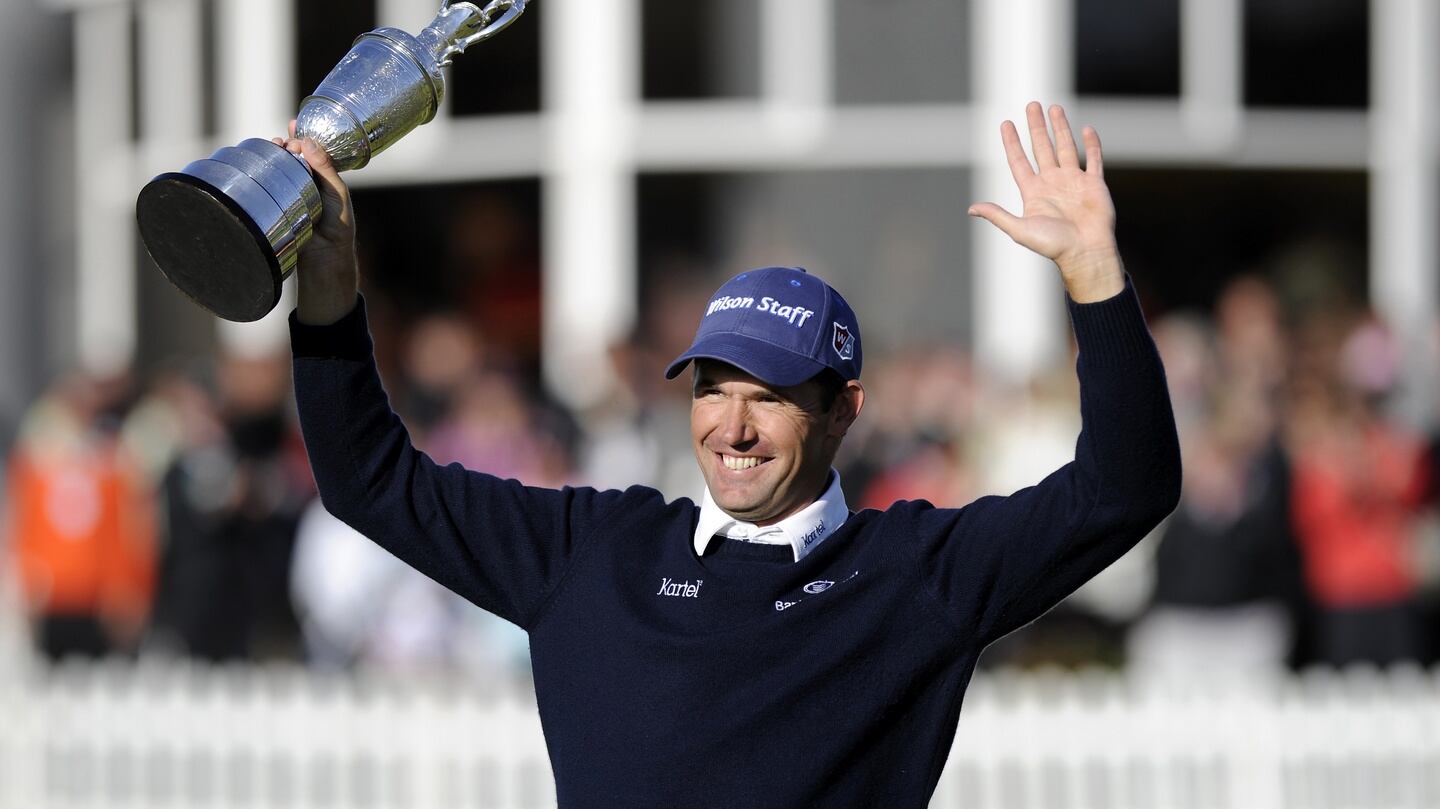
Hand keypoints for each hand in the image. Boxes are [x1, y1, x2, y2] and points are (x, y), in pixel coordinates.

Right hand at [272, 120, 359, 323]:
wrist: (324, 254)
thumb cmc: (338, 224)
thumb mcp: (337, 193)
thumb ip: (325, 168)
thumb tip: (308, 142)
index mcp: (323, 176)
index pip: (311, 150)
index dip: (302, 136)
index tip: (294, 124)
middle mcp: (307, 180)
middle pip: (292, 154)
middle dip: (286, 142)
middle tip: (284, 139)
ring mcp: (291, 191)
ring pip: (279, 166)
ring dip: (274, 153)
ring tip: (274, 144)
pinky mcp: (278, 202)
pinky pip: (270, 183)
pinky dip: (264, 169)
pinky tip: (261, 160)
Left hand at [968, 102, 1124, 302]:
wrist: (1085, 253)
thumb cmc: (1053, 245)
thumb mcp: (1020, 229)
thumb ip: (998, 215)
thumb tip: (971, 209)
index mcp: (1034, 192)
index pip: (1019, 161)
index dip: (1012, 143)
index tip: (1005, 124)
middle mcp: (1053, 183)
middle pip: (1042, 148)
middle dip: (1036, 127)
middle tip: (1031, 105)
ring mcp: (1074, 182)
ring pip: (1065, 148)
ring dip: (1060, 128)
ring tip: (1053, 108)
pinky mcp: (1094, 185)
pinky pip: (1093, 160)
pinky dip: (1092, 144)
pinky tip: (1086, 128)